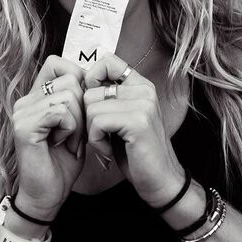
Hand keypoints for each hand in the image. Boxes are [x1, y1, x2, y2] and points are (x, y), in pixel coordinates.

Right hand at [10, 55, 87, 218]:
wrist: (48, 195)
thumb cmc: (62, 161)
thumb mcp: (76, 123)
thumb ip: (79, 98)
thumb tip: (93, 75)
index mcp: (35, 96)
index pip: (58, 63)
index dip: (79, 79)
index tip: (83, 107)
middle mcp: (25, 100)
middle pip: (70, 79)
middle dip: (83, 108)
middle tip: (75, 133)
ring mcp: (22, 112)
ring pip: (69, 96)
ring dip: (78, 122)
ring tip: (68, 141)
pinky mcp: (24, 126)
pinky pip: (61, 112)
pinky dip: (70, 129)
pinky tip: (62, 144)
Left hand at [82, 52, 185, 207]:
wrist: (160, 181)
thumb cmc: (136, 152)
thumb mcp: (122, 118)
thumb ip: (108, 98)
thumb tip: (81, 82)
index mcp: (141, 86)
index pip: (107, 60)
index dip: (92, 80)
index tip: (94, 106)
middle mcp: (144, 90)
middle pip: (91, 89)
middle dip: (88, 117)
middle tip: (101, 135)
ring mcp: (143, 104)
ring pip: (91, 106)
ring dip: (92, 132)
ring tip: (107, 143)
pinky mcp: (138, 121)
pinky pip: (97, 121)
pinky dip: (96, 141)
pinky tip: (109, 150)